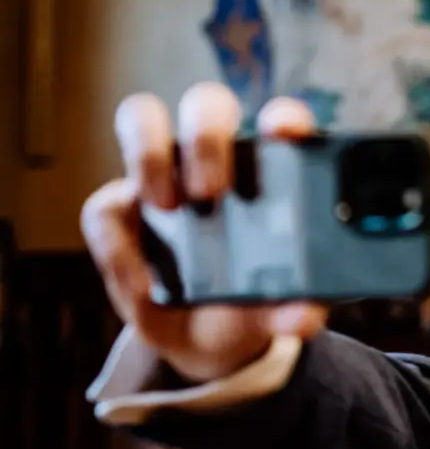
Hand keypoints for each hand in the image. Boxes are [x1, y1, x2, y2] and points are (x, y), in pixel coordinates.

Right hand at [80, 84, 327, 383]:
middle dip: (206, 136)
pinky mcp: (119, 212)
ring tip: (167, 207)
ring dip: (149, 156)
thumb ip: (295, 310)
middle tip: (212, 191)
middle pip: (206, 106)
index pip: (281, 121)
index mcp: (270, 173)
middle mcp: (214, 162)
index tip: (284, 133)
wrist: (207, 342)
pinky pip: (105, 207)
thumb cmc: (254, 306)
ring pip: (141, 119)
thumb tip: (305, 318)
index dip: (284, 117)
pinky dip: (118, 247)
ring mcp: (162, 179)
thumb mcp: (277, 312)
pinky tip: (144, 285)